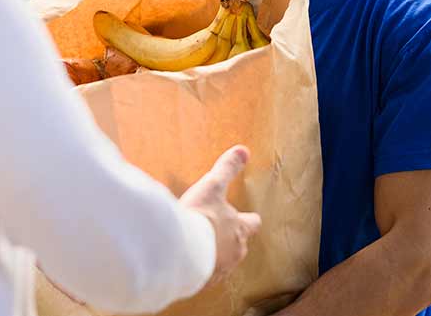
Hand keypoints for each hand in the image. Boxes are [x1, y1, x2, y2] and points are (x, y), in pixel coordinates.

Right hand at [179, 146, 260, 282]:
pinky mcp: (202, 281)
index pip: (252, 224)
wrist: (179, 250)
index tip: (250, 217)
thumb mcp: (212, 186)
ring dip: (214, 254)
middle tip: (219, 232)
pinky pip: (204, 275)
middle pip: (239, 245)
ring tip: (200, 247)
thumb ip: (227, 168)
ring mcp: (219, 269)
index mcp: (239, 229)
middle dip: (231, 239)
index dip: (250, 219)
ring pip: (222, 262)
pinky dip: (198, 268)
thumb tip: (243, 150)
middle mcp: (234, 252)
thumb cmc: (200, 217)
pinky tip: (186, 261)